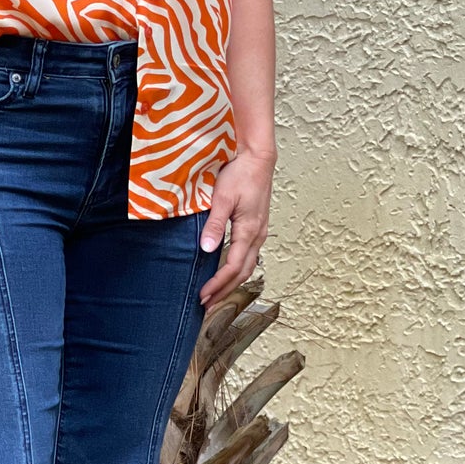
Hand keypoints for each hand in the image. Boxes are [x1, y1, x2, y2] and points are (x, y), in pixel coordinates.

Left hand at [199, 148, 273, 306]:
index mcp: (249, 231)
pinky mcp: (258, 226)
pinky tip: (229, 271)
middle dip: (225, 291)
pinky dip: (239, 269)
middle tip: (208, 304)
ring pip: (248, 266)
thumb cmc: (241, 174)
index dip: (218, 285)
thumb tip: (208, 249)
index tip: (204, 296)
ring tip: (217, 293)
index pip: (233, 267)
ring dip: (232, 282)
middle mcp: (258, 235)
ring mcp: (260, 232)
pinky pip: (250, 255)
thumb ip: (215, 225)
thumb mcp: (223, 198)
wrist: (259, 159)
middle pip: (243, 273)